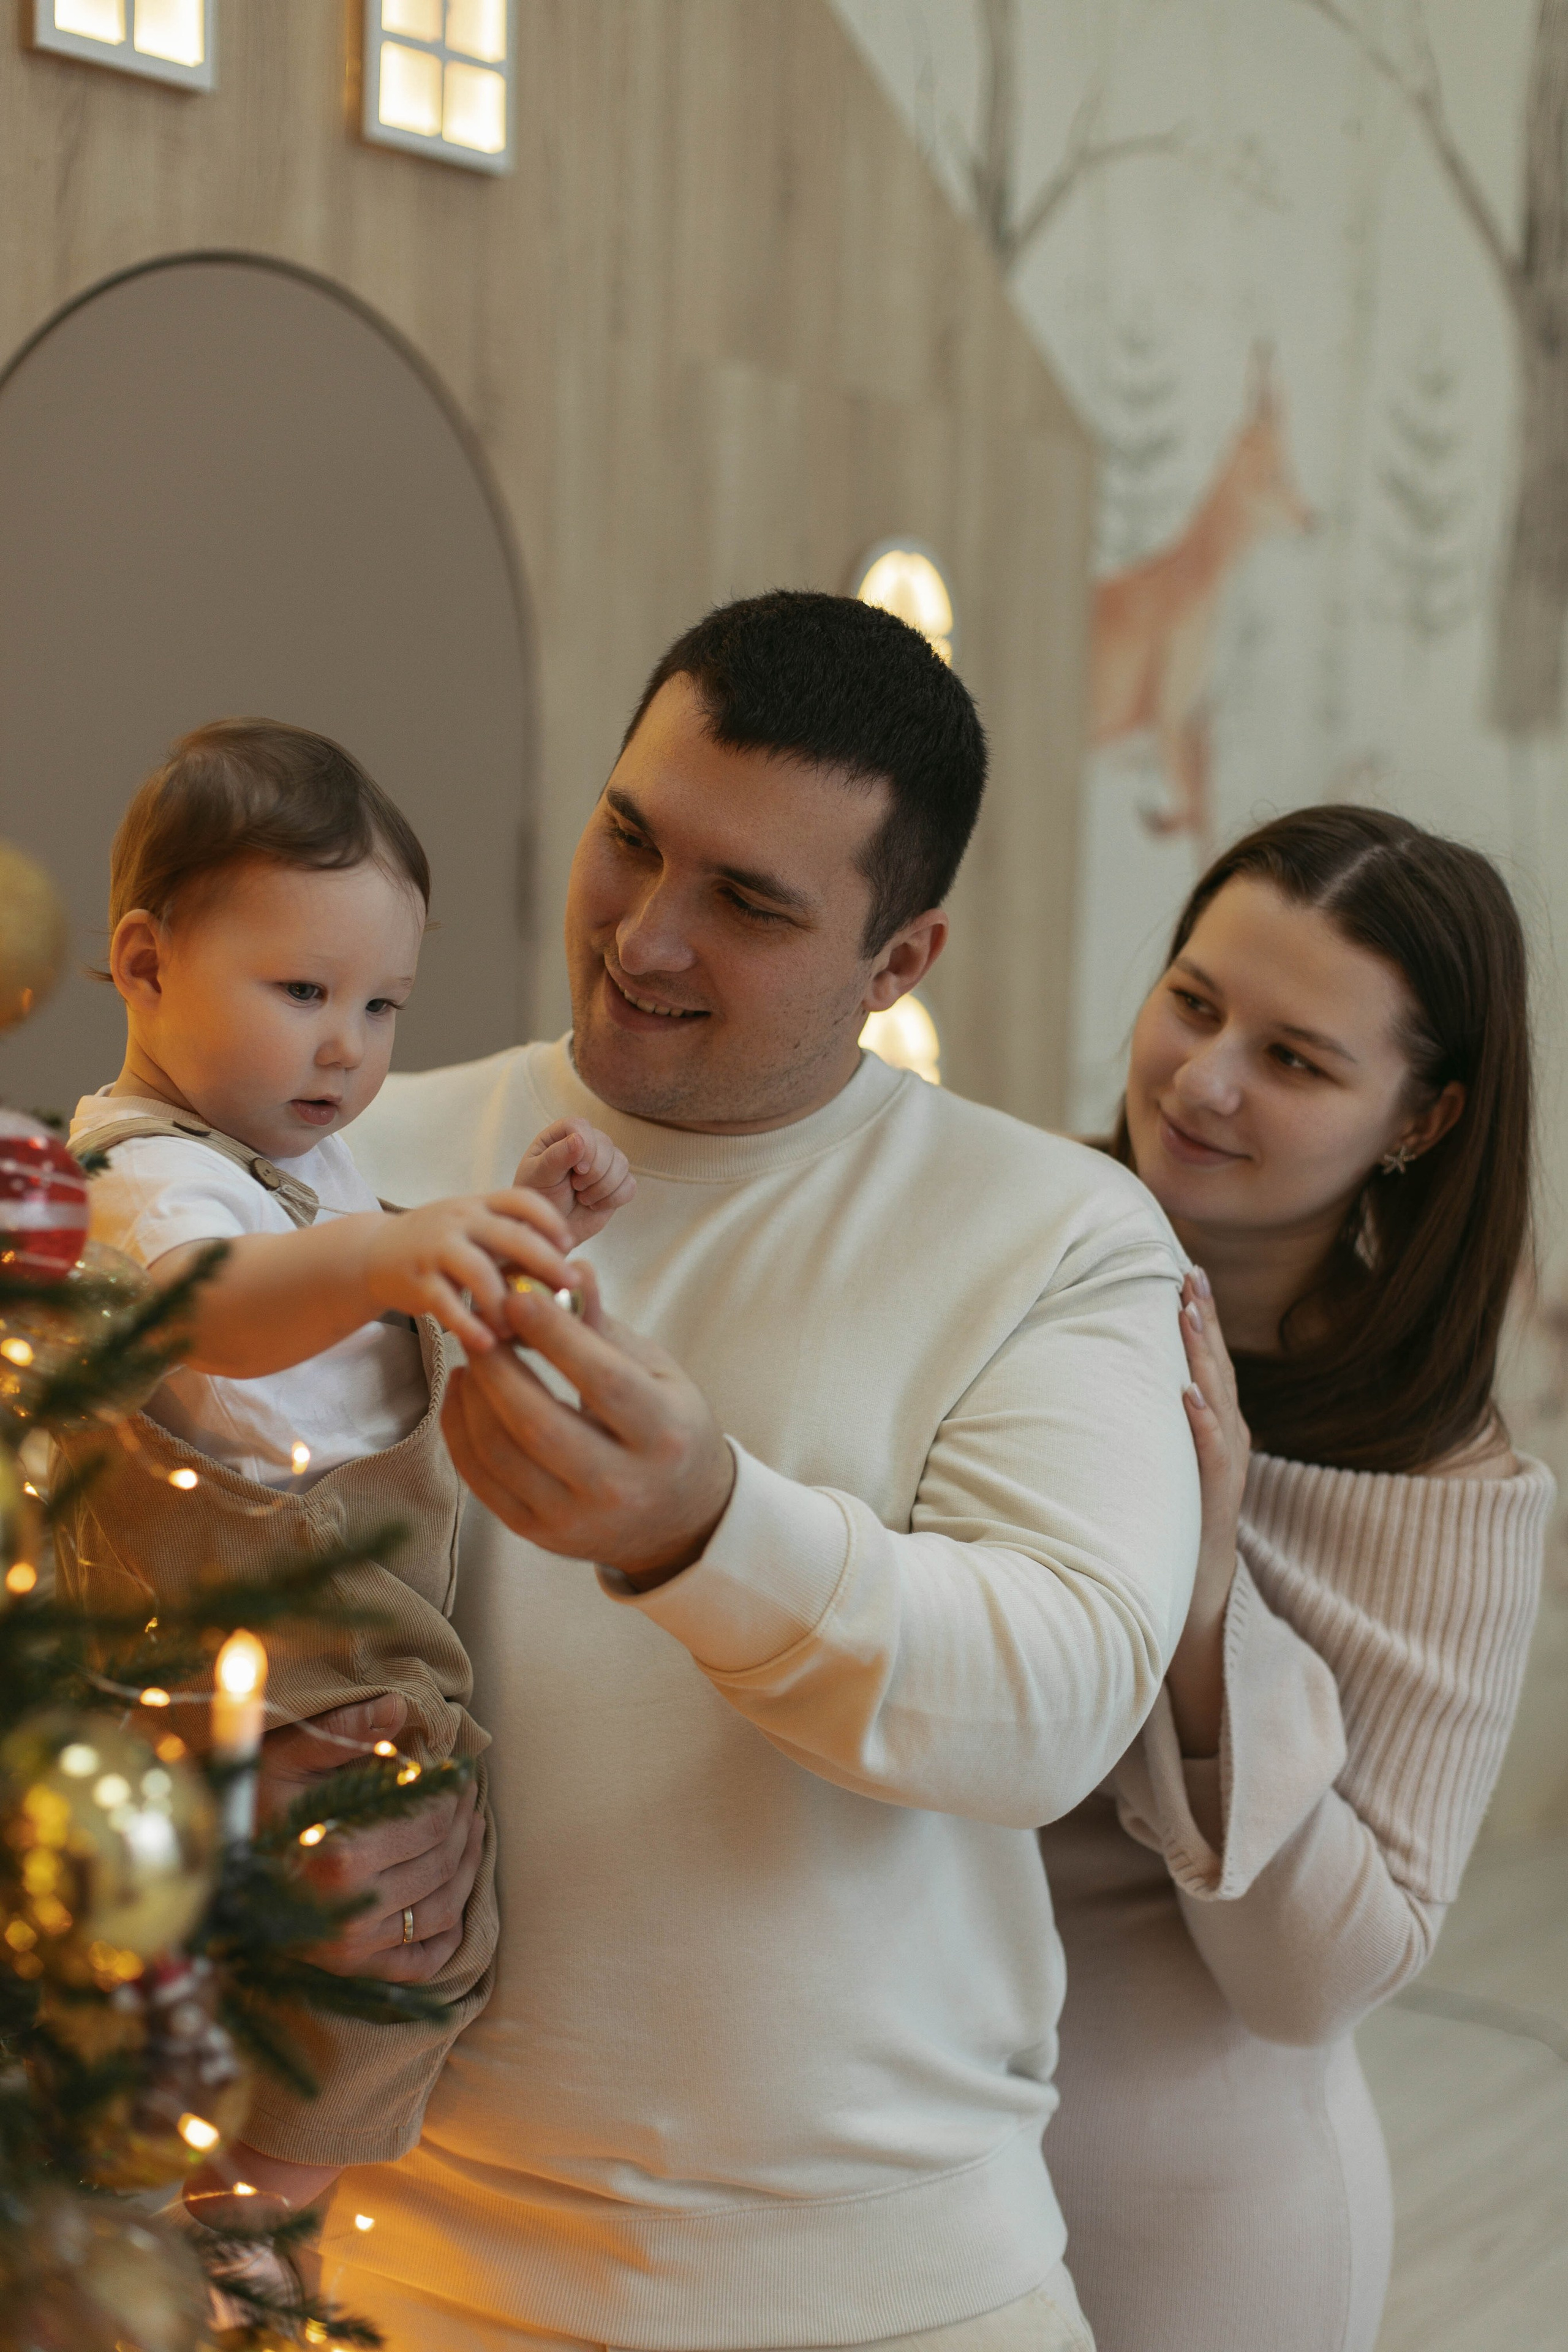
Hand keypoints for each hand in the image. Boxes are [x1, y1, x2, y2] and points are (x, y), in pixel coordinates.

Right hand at [258, 1697, 483, 1981]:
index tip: (462, 1771)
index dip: (453, 1793)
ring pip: (442, 1911)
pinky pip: (420, 1963)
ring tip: (474, 1833)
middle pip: (442, 1864)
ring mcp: (353, 1950)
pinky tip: (457, 1902)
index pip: (429, 1823)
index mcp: (340, 1857)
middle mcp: (351, 1912)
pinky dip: (449, 1935)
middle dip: (465, 1824)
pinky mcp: (352, 1969)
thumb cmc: (253, 1806)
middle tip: (472, 1796)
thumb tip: (398, 1707)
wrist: (212, 1874)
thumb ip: (343, 1732)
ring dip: (469, 1870)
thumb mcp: (288, 1758)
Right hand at [362, 1187, 574, 1354]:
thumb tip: (565, 1272)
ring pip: (479, 1272)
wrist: (373, 1253)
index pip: (520, 1199)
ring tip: (521, 1329)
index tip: (569, 1244)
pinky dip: (469, 1325)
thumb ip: (512, 1244)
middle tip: (569, 1284)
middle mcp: (459, 1220)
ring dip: (505, 1302)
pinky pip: (446, 1304)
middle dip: (545, 1260)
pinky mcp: (417, 1280)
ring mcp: (436, 1248)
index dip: (549, 1219)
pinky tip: (488, 1344)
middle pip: (509, 1235)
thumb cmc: (440, 1245)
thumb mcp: (474, 1231)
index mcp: (479, 1205)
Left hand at [442, 1286, 735, 1585]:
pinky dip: (460, 1432)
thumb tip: (572, 1270)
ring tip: (471, 1354)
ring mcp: (574, 1518)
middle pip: (538, 1422)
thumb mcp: (657, 1374)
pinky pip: (482, 1481)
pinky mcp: (538, 1534)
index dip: (554, 1335)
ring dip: (474, 1396)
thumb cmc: (670, 1430)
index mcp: (663, 1436)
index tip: (517, 1295)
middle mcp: (620, 1485)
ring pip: (501, 1453)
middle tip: (480, 1322)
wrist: (681, 1519)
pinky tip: (463, 1392)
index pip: (601, 1380)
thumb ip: (606, 1329)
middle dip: (498, 1365)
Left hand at [514, 1118, 636, 1244]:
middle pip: (606, 1145)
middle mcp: (586, 1144)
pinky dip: (613, 1199)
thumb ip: (556, 1156)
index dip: (585, 1146)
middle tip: (575, 1188)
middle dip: (594, 1172)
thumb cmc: (540, 1198)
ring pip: (622, 1164)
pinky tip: (594, 1205)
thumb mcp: (539, 1176)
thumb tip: (579, 1139)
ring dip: (602, 1187)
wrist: (550, 1227)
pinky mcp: (617, 1183)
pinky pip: (629, 1185)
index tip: (578, 1170)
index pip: (581, 1126)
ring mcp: (604, 1163)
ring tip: (582, 1198)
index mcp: (561, 1136)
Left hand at [1167, 1268, 1249, 1758]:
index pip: (1208, 1367)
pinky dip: (1205, 1428)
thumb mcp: (1159, 1474)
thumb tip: (1116, 1390)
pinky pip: (1212, 1462)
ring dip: (1206, 1359)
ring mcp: (1223, 1480)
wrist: (1189, 1613)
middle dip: (1204, 1323)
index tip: (1183, 1272)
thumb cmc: (1168, 1535)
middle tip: (1189, 1273)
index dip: (1200, 1322)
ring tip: (1190, 1314)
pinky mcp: (1214, 1510)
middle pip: (1217, 1373)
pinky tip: (1190, 1399)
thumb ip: (1150, 1434)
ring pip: (1219, 1405)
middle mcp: (1226, 1450)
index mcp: (1215, 1437)